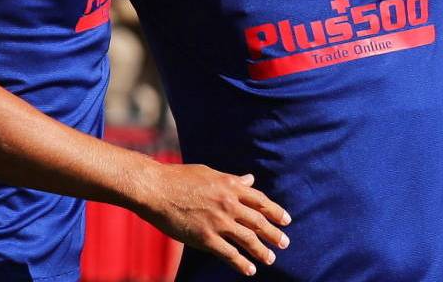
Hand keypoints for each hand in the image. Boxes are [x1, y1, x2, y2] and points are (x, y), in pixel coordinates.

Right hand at [136, 164, 290, 275]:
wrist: (156, 188)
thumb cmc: (179, 178)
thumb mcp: (210, 173)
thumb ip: (232, 179)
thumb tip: (249, 179)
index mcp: (231, 186)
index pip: (261, 201)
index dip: (276, 212)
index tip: (286, 220)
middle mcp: (229, 204)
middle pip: (258, 222)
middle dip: (274, 234)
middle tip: (285, 243)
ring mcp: (218, 222)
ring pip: (247, 239)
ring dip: (262, 251)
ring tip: (271, 259)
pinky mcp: (205, 238)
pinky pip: (228, 253)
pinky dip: (241, 263)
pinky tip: (250, 270)